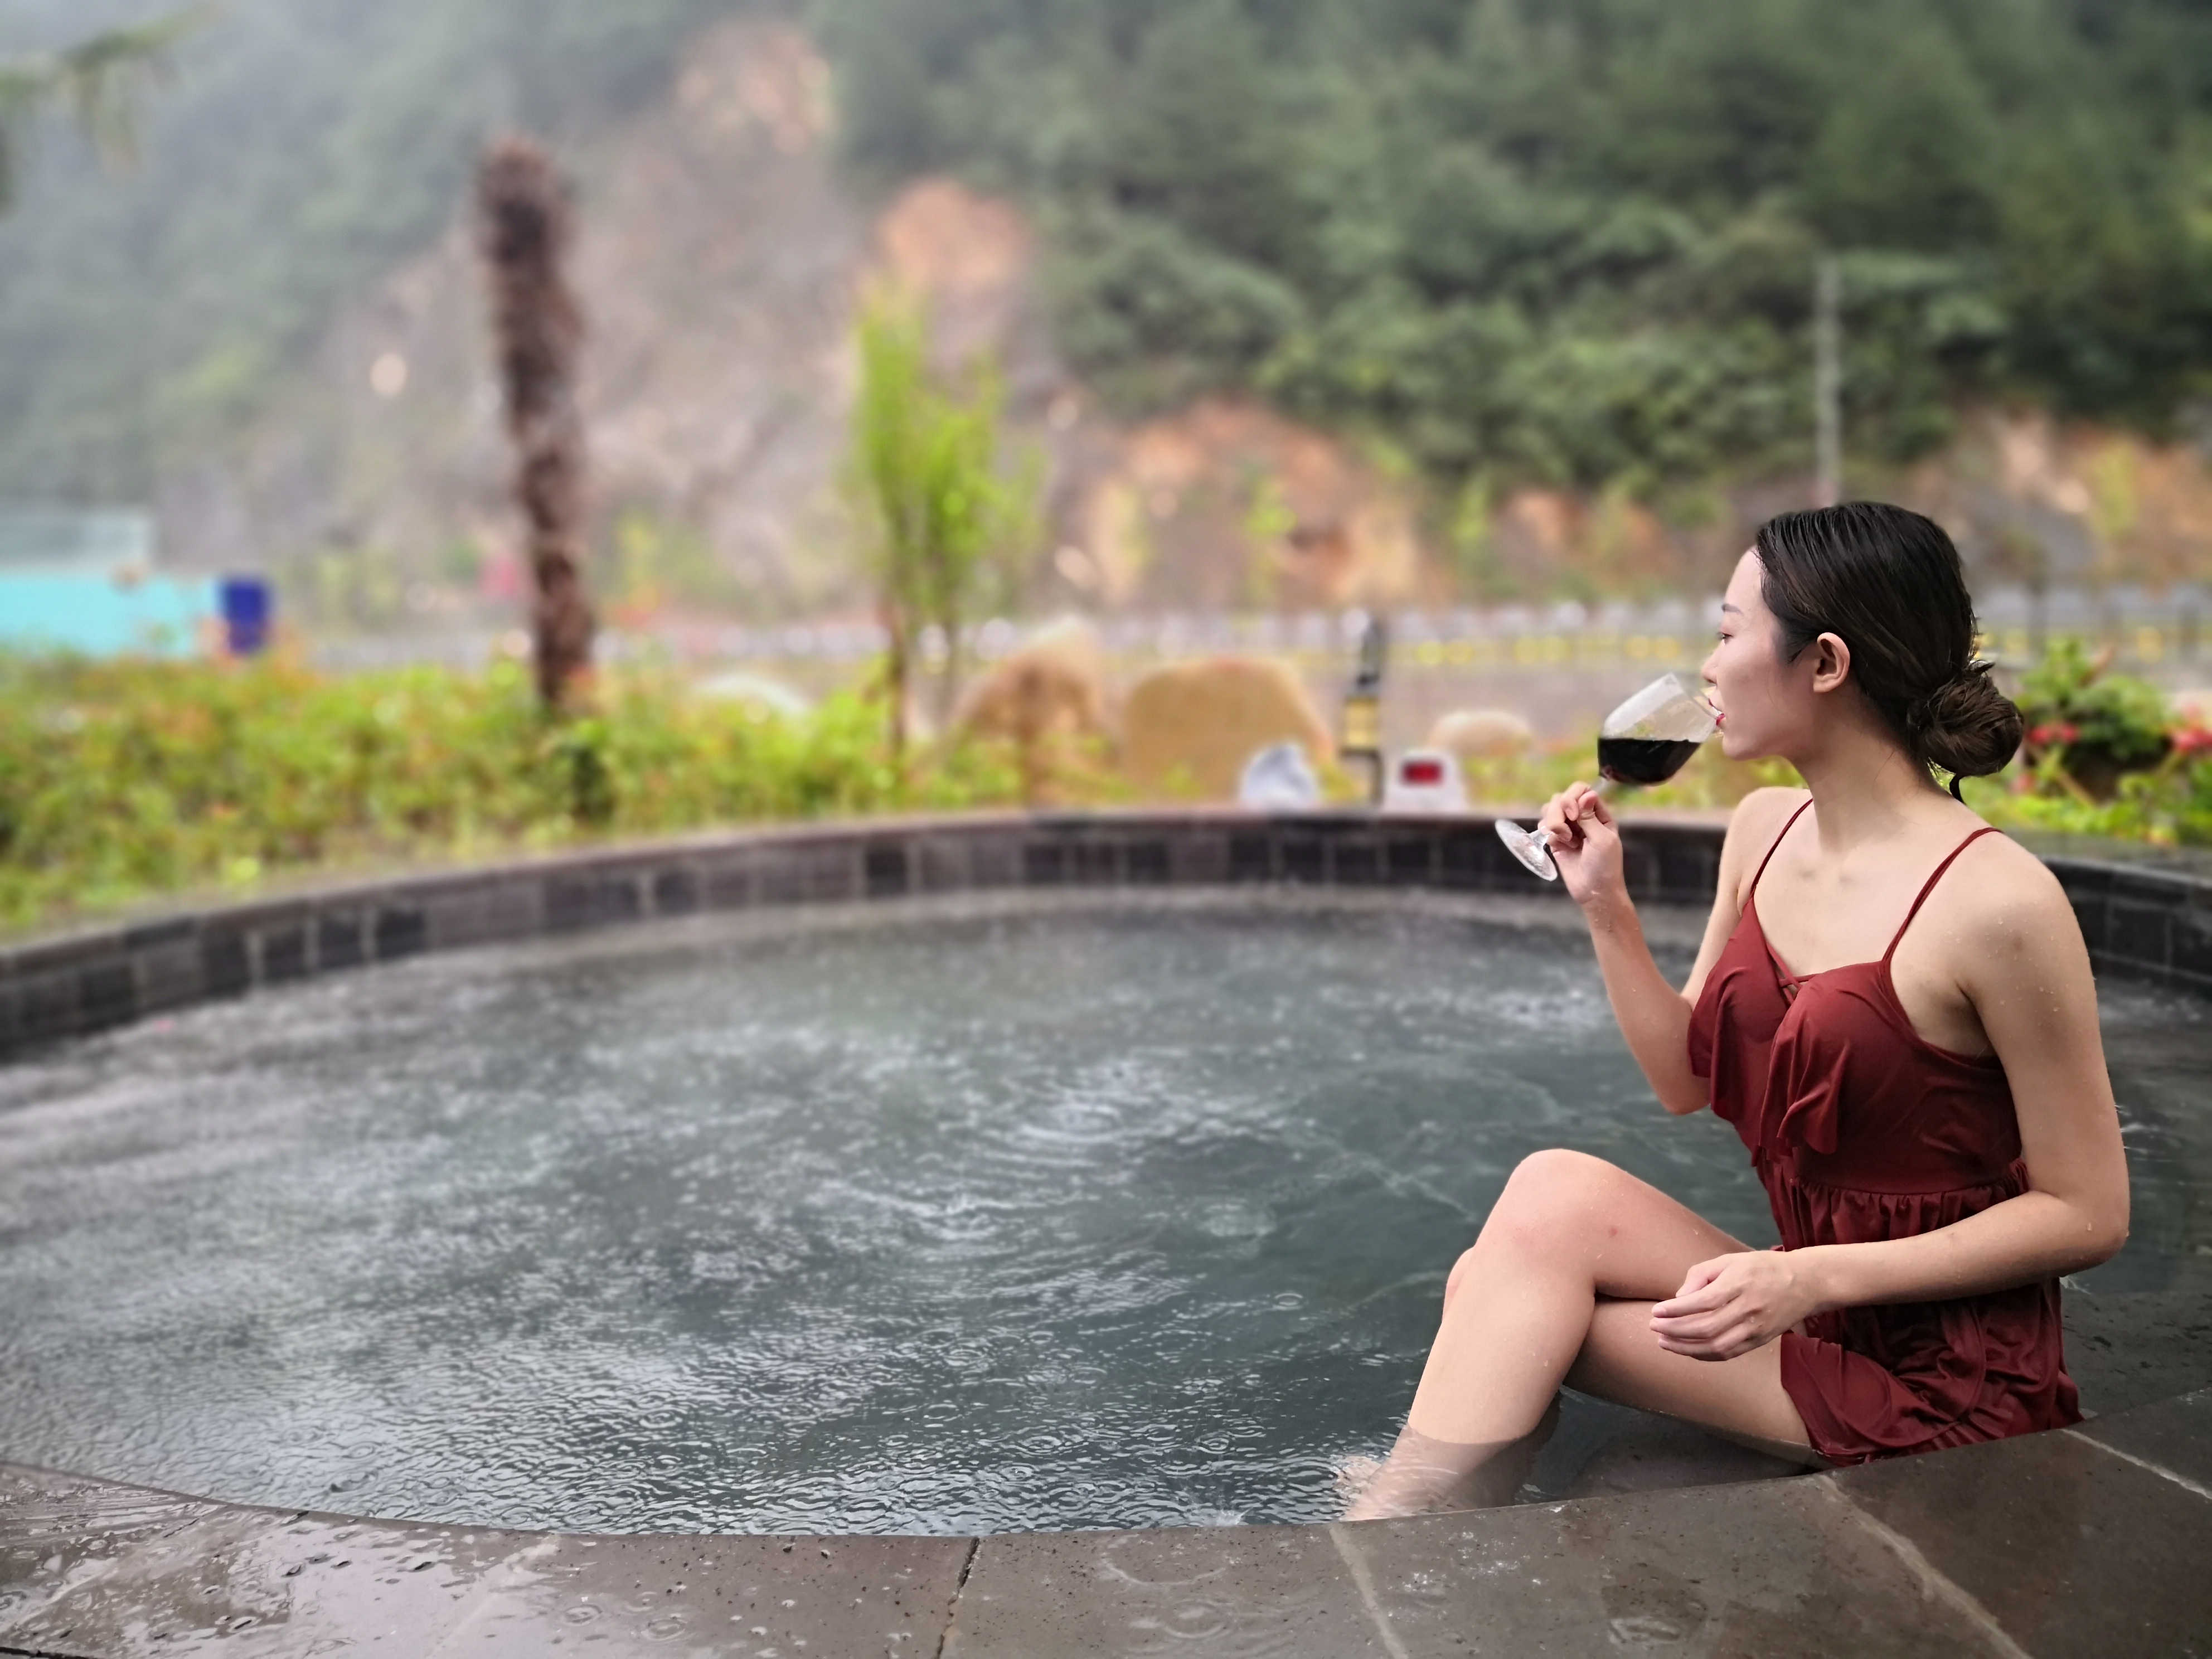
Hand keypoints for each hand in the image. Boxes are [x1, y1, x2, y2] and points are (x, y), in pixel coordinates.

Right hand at [1536, 782, 1623, 909]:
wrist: (1594, 892)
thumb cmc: (1605, 866)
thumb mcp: (1602, 839)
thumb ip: (1589, 816)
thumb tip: (1587, 792)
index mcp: (1599, 814)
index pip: (1581, 790)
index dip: (1573, 797)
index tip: (1573, 814)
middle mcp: (1582, 818)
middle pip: (1562, 798)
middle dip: (1559, 811)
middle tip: (1567, 831)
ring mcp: (1568, 828)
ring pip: (1550, 810)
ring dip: (1554, 822)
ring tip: (1565, 839)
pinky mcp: (1556, 840)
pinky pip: (1545, 826)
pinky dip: (1550, 833)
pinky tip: (1561, 846)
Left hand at [1649, 1249, 1818, 1361]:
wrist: (1805, 1283)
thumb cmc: (1762, 1267)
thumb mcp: (1730, 1260)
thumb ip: (1701, 1275)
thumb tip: (1678, 1297)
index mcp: (1740, 1284)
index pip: (1703, 1302)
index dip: (1676, 1310)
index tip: (1656, 1311)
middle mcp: (1749, 1309)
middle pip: (1706, 1327)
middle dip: (1675, 1330)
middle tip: (1653, 1326)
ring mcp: (1756, 1328)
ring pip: (1716, 1346)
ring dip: (1685, 1347)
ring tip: (1663, 1341)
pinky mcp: (1760, 1341)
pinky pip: (1728, 1353)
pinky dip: (1704, 1354)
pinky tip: (1686, 1349)